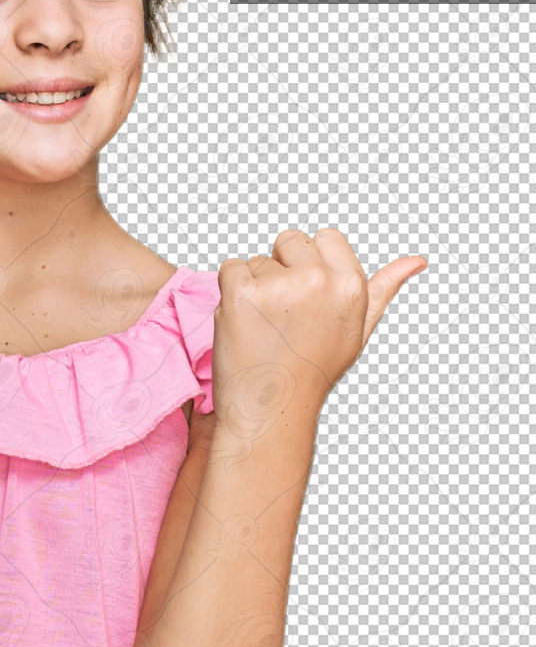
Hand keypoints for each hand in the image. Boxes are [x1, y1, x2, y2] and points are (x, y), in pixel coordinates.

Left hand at [211, 227, 425, 441]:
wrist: (271, 409)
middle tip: (283, 314)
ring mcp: (278, 286)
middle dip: (282, 269)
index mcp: (350, 285)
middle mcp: (318, 280)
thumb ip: (382, 290)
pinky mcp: (242, 292)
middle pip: (290, 240)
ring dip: (255, 285)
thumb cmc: (312, 372)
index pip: (325, 237)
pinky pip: (229, 267)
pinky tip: (243, 322)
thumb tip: (416, 262)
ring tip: (265, 325)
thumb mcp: (357, 331)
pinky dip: (230, 291)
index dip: (310, 264)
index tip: (305, 297)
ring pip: (258, 260)